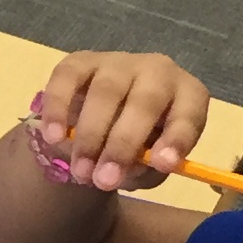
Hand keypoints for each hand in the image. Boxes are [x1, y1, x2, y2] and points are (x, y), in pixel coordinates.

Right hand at [27, 52, 213, 193]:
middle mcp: (157, 71)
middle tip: (105, 181)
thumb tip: (126, 170)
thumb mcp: (149, 163)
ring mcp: (118, 62)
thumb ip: (144, 169)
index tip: (162, 164)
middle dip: (122, 144)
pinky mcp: (81, 61)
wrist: (100, 121)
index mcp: (187, 96)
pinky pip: (68, 79)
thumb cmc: (136, 144)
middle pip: (145, 102)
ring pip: (106, 92)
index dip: (176, 138)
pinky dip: (59, 109)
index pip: (189, 113)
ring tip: (81, 171)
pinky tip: (53, 136)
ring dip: (91, 135)